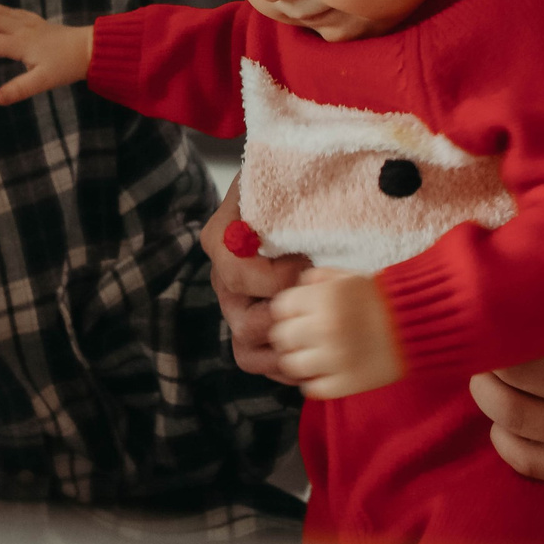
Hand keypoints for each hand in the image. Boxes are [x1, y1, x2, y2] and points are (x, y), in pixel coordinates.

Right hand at [0, 2, 95, 104]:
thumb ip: (19, 89)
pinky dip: (2, 8)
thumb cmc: (67, 66)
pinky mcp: (40, 23)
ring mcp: (31, 23)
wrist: (91, 48)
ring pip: (2, 12)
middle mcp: (22, 30)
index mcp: (20, 43)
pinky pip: (15, 11)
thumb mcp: (42, 81)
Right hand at [199, 178, 307, 381]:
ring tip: (319, 342)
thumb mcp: (288, 177)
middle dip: (287, 322)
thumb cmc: (292, 183)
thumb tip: (312, 216)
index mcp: (223, 240)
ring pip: (246, 350)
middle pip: (244, 322)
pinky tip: (317, 354)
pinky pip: (259, 361)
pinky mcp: (253, 326)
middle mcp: (223, 279)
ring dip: (285, 353)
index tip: (309, 265)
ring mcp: (237, 306)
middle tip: (320, 308)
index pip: (239, 274)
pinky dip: (286, 366)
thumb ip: (291, 190)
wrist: (295, 195)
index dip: (278, 278)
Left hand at [267, 268, 403, 399]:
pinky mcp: (346, 384)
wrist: (422, 326)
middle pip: (282, 337)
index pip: (280, 308)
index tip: (300, 314)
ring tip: (314, 355)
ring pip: (291, 365)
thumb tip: (298, 287)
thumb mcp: (349, 277)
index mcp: (323, 299)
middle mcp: (324, 329)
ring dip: (300, 359)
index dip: (290, 311)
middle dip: (292, 335)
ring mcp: (334, 360)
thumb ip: (318, 279)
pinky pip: (312, 389)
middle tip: (306, 336)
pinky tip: (326, 371)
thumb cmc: (384, 298)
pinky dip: (315, 381)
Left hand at [468, 276, 543, 495]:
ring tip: (486, 370)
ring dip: (486, 389)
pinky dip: (503, 439)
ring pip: (510, 412)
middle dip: (487, 347)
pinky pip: (529, 460)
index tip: (494, 294)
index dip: (508, 306)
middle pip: (513, 365)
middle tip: (481, 333)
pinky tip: (505, 418)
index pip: (541, 318)